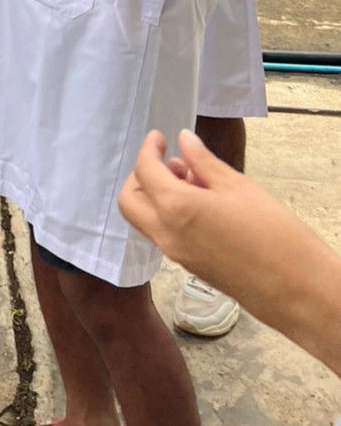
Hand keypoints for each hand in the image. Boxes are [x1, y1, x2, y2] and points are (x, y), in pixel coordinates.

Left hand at [119, 129, 325, 314]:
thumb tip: (184, 140)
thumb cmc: (274, 234)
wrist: (298, 290)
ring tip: (196, 180)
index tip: (160, 137)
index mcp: (175, 209)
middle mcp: (167, 235)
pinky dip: (170, 213)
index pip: (145, 171)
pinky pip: (165, 234)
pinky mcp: (190, 267)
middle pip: (130, 201)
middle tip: (171, 161)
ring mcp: (177, 255)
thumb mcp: (237, 186)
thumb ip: (203, 161)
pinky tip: (203, 202)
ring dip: (157, 195)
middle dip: (142, 176)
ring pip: (146, 219)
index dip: (149, 149)